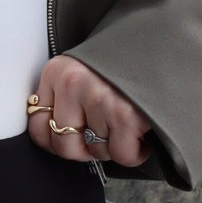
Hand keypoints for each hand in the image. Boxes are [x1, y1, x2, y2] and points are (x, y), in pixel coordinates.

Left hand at [27, 55, 154, 169]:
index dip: (57, 141)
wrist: (164, 47)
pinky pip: (123, 155)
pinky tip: (140, 132)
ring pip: (97, 153)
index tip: (74, 139)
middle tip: (103, 134)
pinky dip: (136, 152)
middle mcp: (73, 84)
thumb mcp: (82, 72)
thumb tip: (52, 139)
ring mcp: (99, 99)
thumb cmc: (123, 65)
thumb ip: (63, 100)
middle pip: (65, 146)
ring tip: (125, 123)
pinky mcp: (126, 114)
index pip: (37, 127)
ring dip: (114, 146)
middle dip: (86, 149)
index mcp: (57, 72)